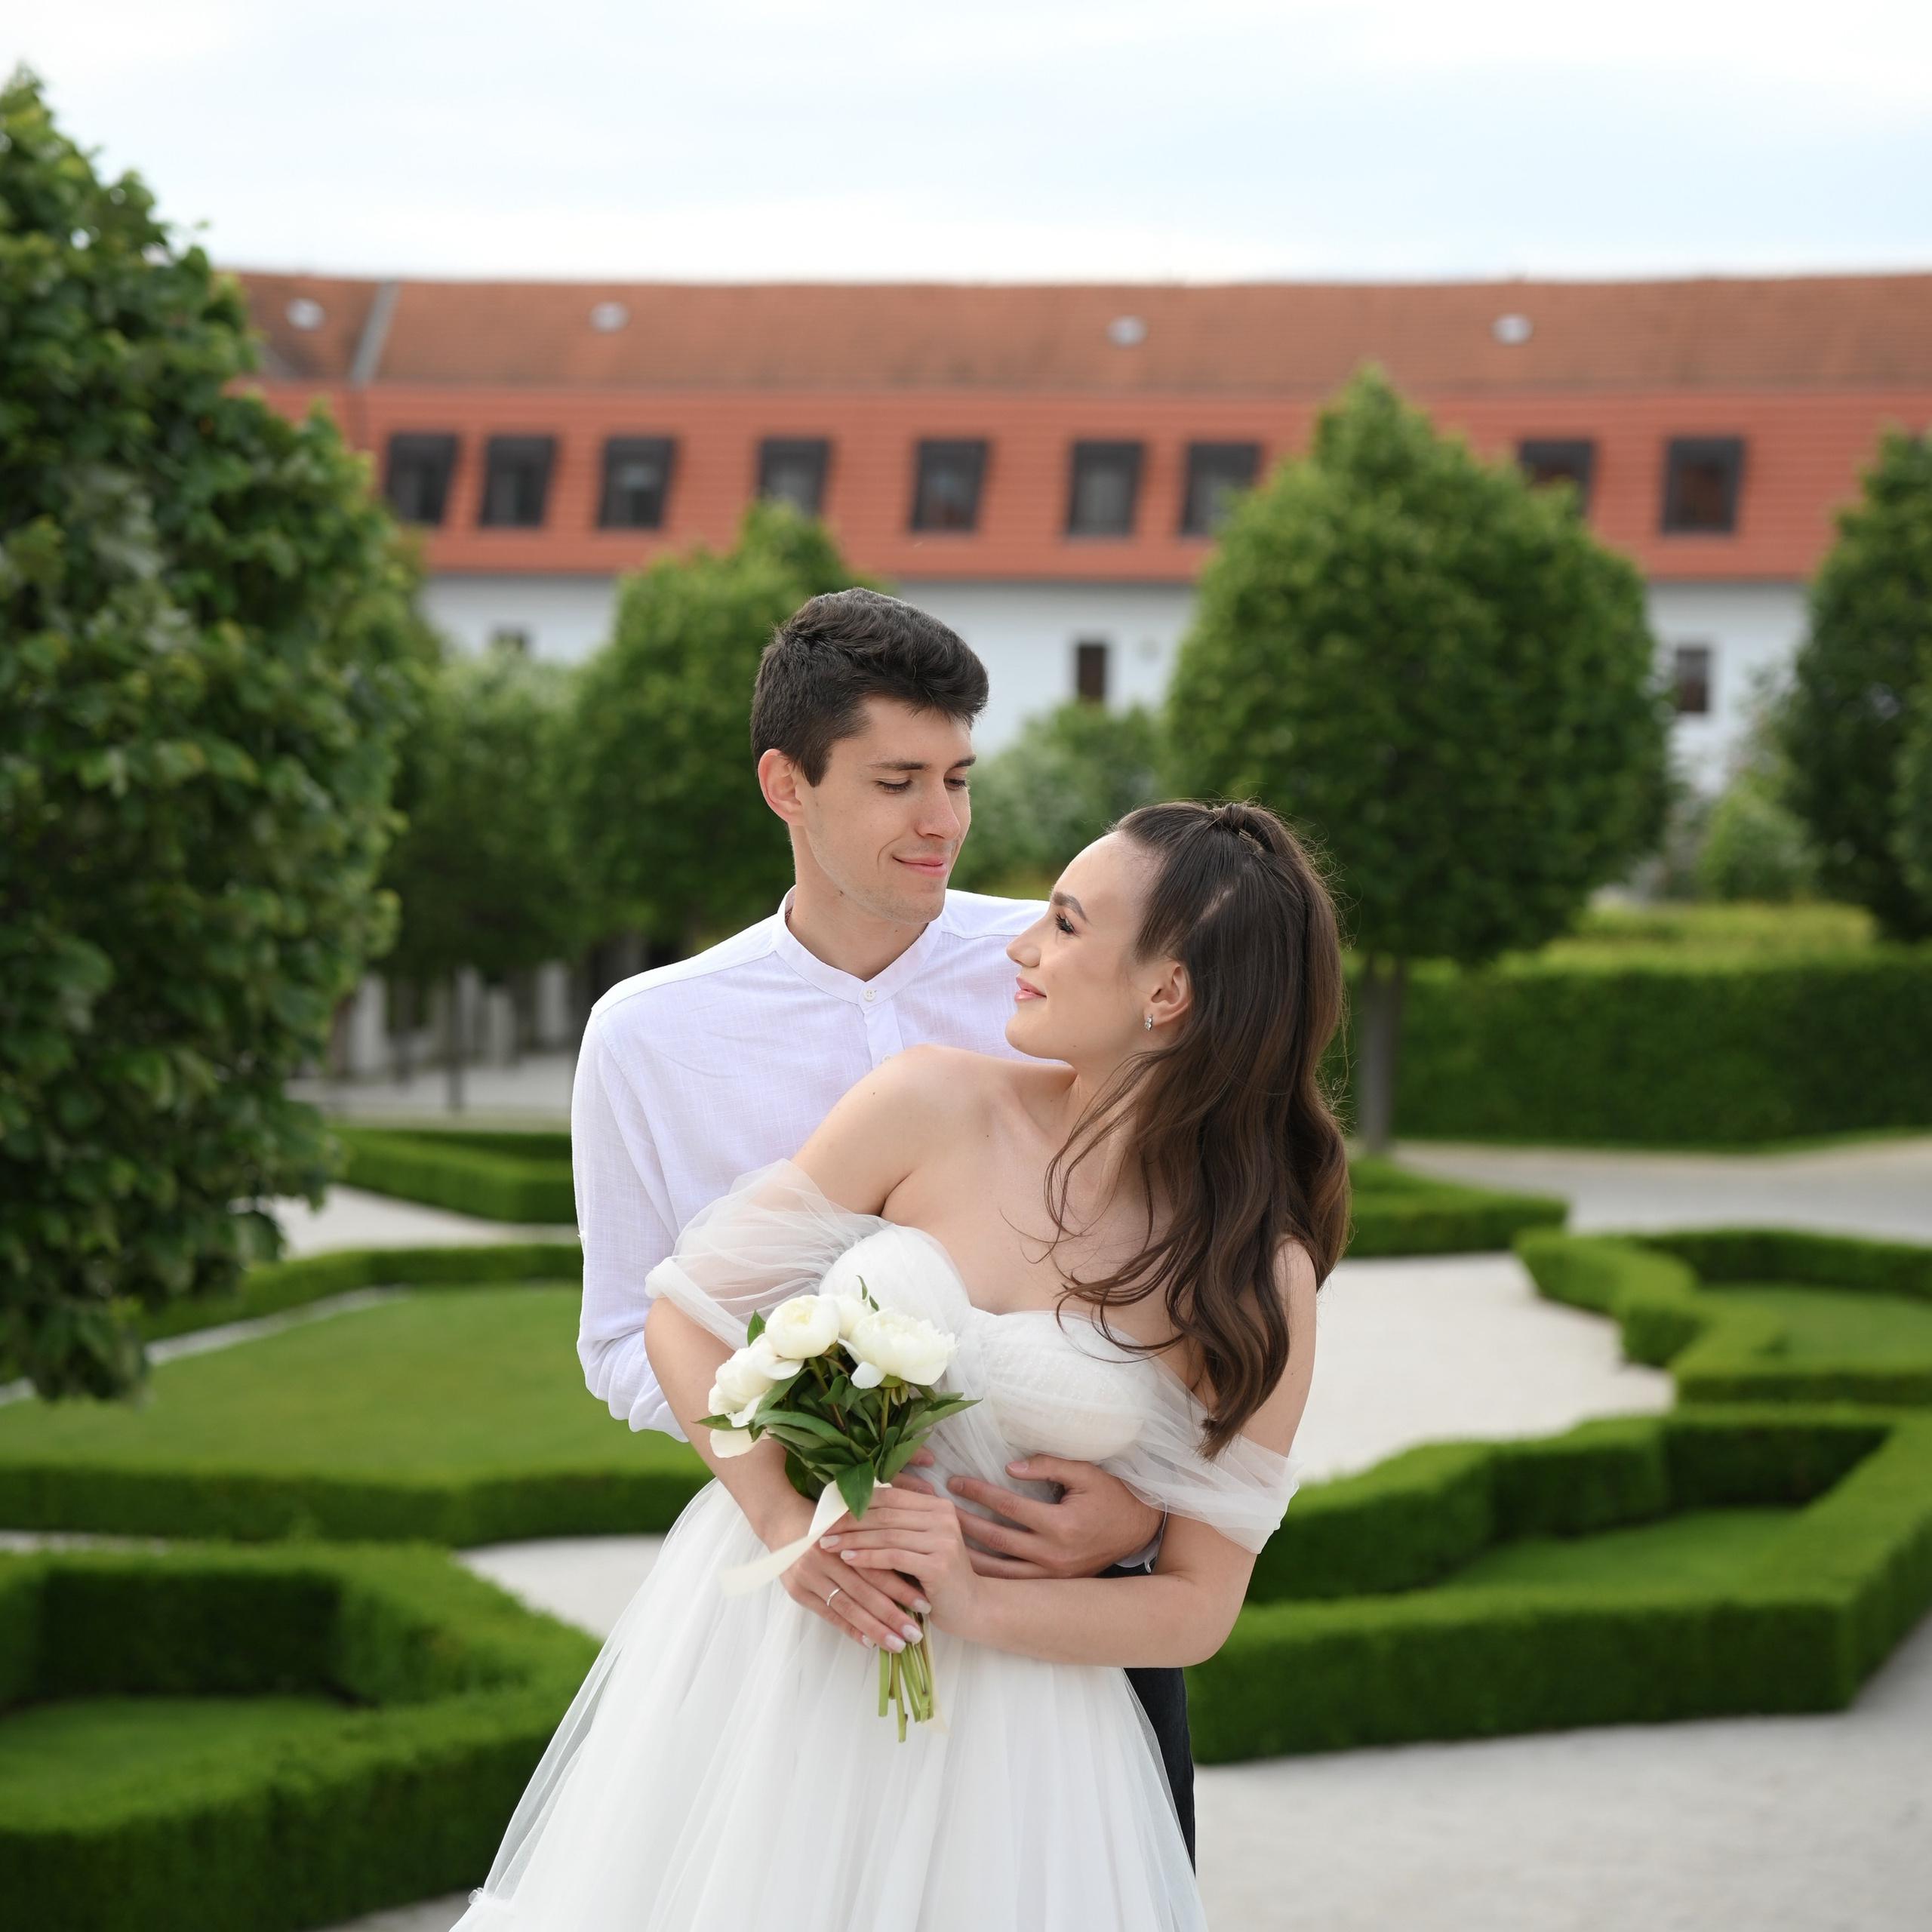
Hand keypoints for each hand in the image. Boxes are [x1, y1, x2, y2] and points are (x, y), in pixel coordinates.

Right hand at [763, 1494, 930, 1655]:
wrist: (782, 1519)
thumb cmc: (827, 1518)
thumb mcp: (851, 1516)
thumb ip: (880, 1526)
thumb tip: (917, 1538)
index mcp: (843, 1536)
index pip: (877, 1568)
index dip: (902, 1587)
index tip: (925, 1604)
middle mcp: (825, 1557)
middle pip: (865, 1591)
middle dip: (892, 1615)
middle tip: (916, 1634)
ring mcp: (808, 1576)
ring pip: (848, 1607)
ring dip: (874, 1628)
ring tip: (898, 1644)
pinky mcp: (798, 1591)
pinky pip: (829, 1614)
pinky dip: (850, 1629)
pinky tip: (869, 1643)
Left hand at [820, 1482, 983, 1635]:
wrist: (971, 1608)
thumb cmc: (936, 1578)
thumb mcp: (918, 1545)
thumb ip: (896, 1526)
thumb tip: (850, 1512)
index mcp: (937, 1506)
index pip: (890, 1497)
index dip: (857, 1503)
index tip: (829, 1511)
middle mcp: (943, 1516)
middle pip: (885, 1514)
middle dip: (849, 1521)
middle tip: (821, 1528)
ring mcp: (943, 1539)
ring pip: (887, 1534)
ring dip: (853, 1539)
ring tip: (828, 1544)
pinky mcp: (939, 1564)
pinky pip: (894, 1556)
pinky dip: (868, 1557)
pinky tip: (848, 1559)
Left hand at [909, 1450, 1162, 1579]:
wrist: (1138, 1531)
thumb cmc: (1111, 1496)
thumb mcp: (1086, 1473)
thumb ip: (1049, 1466)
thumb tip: (1011, 1467)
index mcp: (1062, 1524)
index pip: (1009, 1505)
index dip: (979, 1492)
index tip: (954, 1481)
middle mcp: (1054, 1555)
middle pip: (996, 1538)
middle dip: (962, 1522)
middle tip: (936, 1509)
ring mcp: (1052, 1576)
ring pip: (998, 1569)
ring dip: (966, 1555)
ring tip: (938, 1540)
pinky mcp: (1051, 1586)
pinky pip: (1011, 1584)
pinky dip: (985, 1576)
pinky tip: (963, 1567)